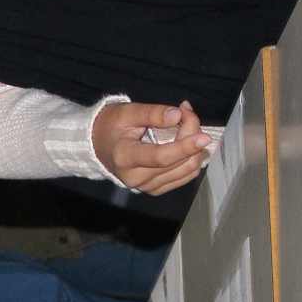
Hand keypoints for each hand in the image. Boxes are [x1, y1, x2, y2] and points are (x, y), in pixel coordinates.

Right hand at [92, 100, 211, 194]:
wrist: (97, 145)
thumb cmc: (111, 126)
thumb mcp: (127, 113)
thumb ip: (153, 113)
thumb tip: (177, 115)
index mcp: (125, 157)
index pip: (161, 157)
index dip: (185, 146)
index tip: (204, 136)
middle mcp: (135, 177)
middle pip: (177, 162)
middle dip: (191, 136)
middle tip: (186, 113)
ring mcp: (146, 186)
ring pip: (186, 171)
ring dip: (194, 147)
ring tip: (185, 126)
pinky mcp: (155, 189)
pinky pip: (184, 177)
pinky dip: (191, 159)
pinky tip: (186, 144)